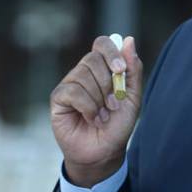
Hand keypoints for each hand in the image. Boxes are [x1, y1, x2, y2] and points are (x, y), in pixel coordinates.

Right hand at [50, 35, 143, 186]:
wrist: (105, 151)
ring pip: (83, 76)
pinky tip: (92, 119)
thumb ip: (133, 69)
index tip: (121, 70)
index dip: (111, 52)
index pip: (102, 44)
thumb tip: (129, 39)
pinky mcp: (58, 98)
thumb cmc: (118, 124)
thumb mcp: (133, 96)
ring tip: (103, 115)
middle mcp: (84, 72)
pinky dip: (88, 107)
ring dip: (99, 99)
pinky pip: (73, 92)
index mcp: (103, 68)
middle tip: (113, 104)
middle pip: (92, 58)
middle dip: (107, 83)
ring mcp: (70, 84)